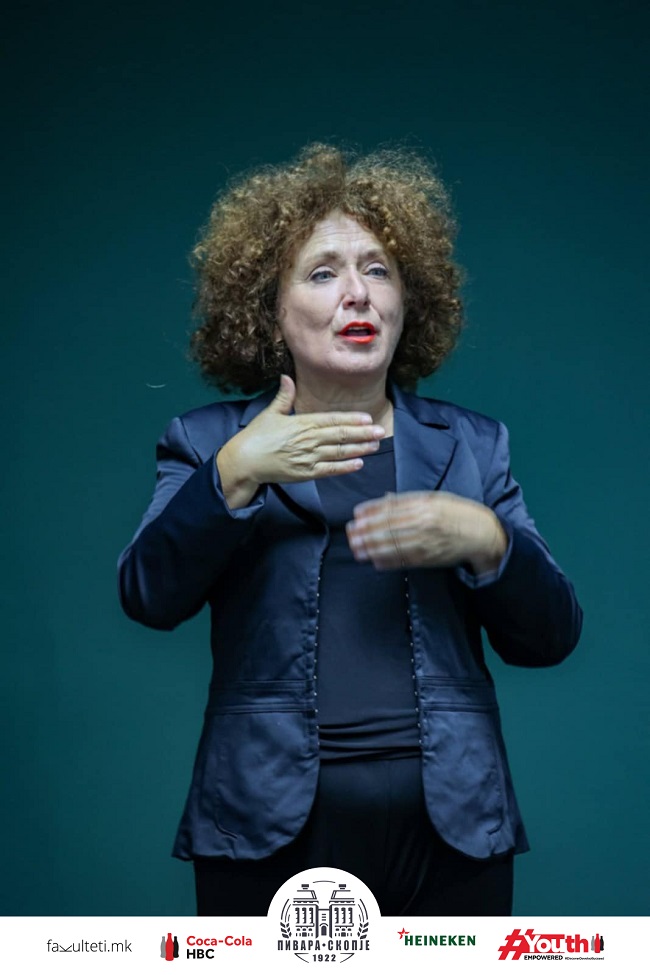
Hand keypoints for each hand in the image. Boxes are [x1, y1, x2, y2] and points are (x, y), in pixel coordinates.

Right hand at [217, 375, 385, 507]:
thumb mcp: (270, 413)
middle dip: (363, 433)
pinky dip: (345, 467)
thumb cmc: (256, 436)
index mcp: (302, 423)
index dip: (352, 419)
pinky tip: (359, 463)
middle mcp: (308, 440)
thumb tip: (286, 376)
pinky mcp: (305, 473)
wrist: (245, 461)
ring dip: (359, 449)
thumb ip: (284, 396)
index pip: (332, 419)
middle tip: (380, 431)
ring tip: (375, 445)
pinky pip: (330, 470)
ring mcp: (308, 458)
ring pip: (339, 452)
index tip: (367, 418)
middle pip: (341, 435)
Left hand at [346, 490, 507, 572]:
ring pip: (393, 545)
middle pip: (389, 527)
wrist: (481, 533)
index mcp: (425, 504)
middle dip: (367, 531)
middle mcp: (424, 522)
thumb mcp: (434, 498)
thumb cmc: (456, 512)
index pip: (392, 508)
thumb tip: (383, 500)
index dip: (372, 512)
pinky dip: (388, 561)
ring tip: (357, 549)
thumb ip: (408, 500)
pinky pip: (405, 560)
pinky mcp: (429, 558)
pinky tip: (375, 561)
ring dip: (372, 548)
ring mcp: (426, 542)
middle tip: (351, 534)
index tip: (356, 514)